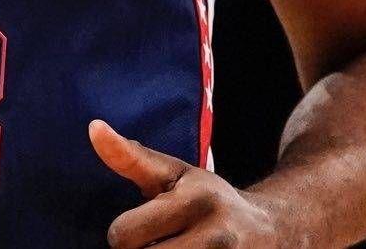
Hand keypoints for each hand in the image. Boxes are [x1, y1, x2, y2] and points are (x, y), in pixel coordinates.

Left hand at [90, 119, 283, 247]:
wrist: (272, 231)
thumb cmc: (208, 199)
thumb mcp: (174, 173)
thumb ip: (130, 157)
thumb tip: (93, 127)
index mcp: (196, 201)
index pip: (123, 235)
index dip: (124, 233)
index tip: (144, 226)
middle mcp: (216, 238)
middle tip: (160, 242)